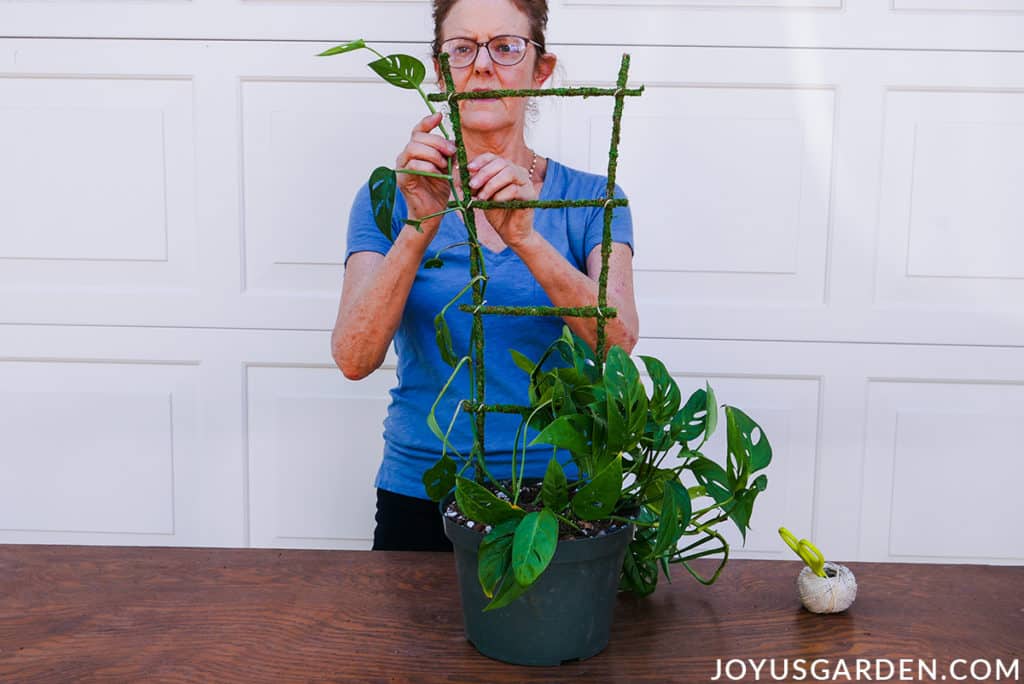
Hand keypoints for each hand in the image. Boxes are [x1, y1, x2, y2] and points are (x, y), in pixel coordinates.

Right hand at [395, 112, 455, 231]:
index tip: (440, 117)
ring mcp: (402, 167)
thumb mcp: (449, 168)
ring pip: (413, 148)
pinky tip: (437, 173)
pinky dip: (428, 166)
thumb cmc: (439, 191)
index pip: (418, 130)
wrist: (433, 213)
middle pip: (418, 137)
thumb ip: (449, 154)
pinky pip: (412, 165)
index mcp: (417, 151)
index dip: (428, 121)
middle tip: (451, 151)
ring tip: (444, 165)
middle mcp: (406, 156)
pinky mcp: (402, 179)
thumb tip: (453, 140)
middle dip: (437, 141)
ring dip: (432, 154)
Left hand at [467, 152, 537, 247]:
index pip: (492, 157)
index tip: (468, 169)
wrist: (511, 232)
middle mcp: (518, 172)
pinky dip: (501, 195)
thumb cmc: (498, 213)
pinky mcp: (530, 195)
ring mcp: (526, 183)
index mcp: (506, 168)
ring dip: (491, 185)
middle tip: (472, 185)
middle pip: (501, 163)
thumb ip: (476, 185)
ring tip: (481, 197)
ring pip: (509, 173)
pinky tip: (494, 203)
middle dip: (483, 173)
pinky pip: (514, 190)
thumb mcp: (482, 196)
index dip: (480, 161)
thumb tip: (463, 175)